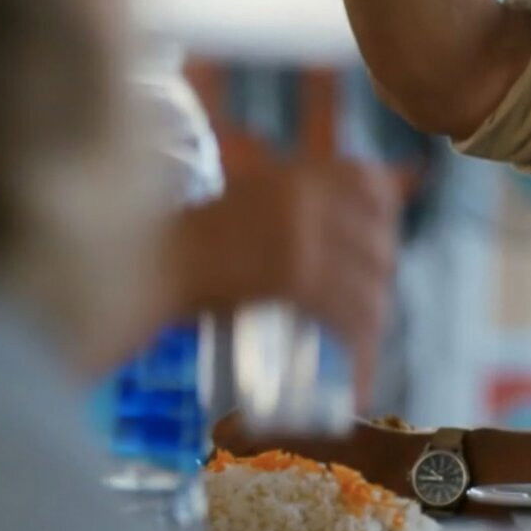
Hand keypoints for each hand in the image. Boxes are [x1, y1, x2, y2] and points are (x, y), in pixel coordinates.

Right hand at [164, 159, 401, 396]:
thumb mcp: (250, 201)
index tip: (380, 235)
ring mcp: (302, 235)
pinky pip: (345, 309)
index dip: (386, 209)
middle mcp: (306, 198)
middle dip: (378, 272)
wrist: (144, 264)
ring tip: (365, 334)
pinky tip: (358, 354)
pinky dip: (357, 338)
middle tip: (367, 298)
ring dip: (372, 312)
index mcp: (294, 175)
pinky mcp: (294, 275)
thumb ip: (294, 202)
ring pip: (367, 279)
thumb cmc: (190, 241)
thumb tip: (358, 207)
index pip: (368, 181)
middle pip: (375, 238)